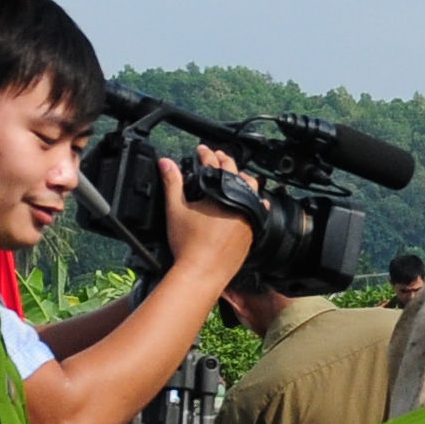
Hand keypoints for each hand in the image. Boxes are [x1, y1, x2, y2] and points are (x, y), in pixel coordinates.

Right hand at [163, 150, 257, 279]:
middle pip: (236, 175)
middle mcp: (241, 204)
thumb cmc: (188, 244)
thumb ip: (172, 183)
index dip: (207, 155)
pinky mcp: (253, 233)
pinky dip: (255, 202)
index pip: (215, 166)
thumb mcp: (176, 209)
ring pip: (252, 191)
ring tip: (236, 175)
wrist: (202, 273)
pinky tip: (255, 201)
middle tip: (217, 156)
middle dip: (226, 162)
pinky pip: (259, 211)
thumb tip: (165, 162)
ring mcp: (250, 218)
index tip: (202, 150)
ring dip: (243, 180)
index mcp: (223, 194)